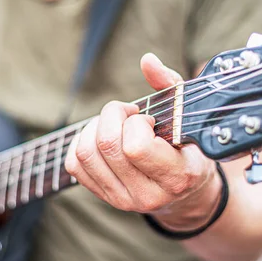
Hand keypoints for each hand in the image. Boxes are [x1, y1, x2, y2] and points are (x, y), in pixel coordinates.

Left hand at [65, 53, 222, 231]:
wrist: (185, 191)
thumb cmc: (187, 146)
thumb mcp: (187, 117)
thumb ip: (170, 85)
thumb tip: (147, 60)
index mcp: (177, 176)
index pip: (136, 147)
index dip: (136, 123)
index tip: (148, 119)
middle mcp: (148, 196)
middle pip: (106, 145)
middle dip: (113, 116)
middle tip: (129, 114)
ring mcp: (123, 200)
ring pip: (85, 153)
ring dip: (96, 127)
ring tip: (116, 124)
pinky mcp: (104, 197)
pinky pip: (74, 164)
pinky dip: (82, 141)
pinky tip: (102, 137)